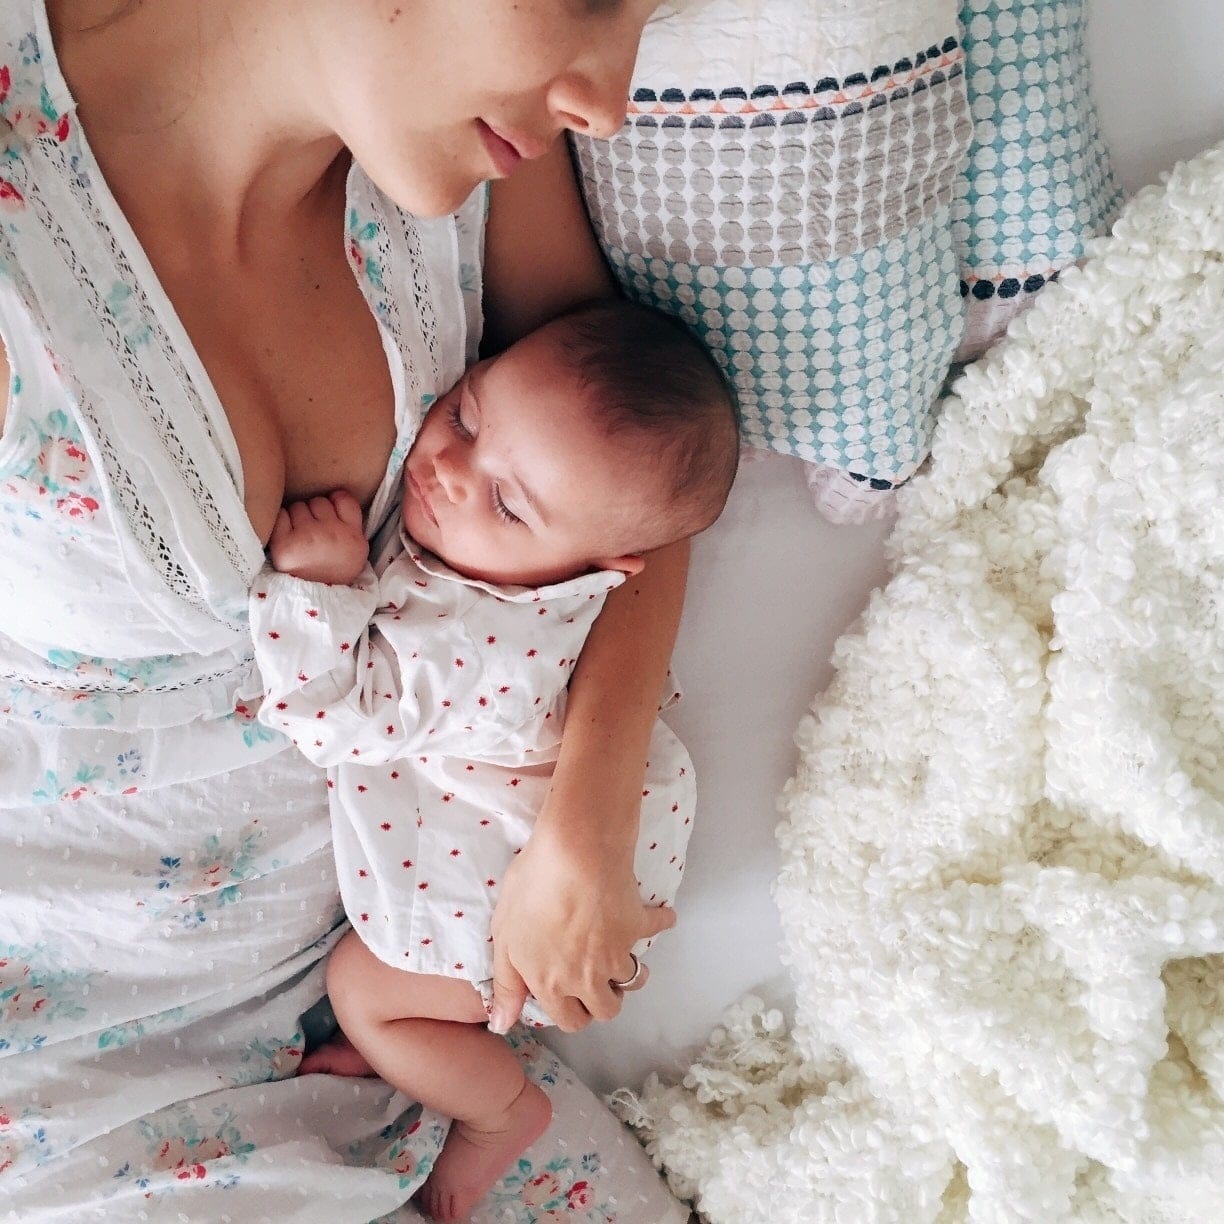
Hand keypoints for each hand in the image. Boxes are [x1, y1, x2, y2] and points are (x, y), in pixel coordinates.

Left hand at [268, 491, 367, 584]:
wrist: (313, 603)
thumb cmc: (333, 576)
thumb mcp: (356, 554)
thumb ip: (351, 528)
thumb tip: (334, 501)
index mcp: (353, 536)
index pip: (344, 499)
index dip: (334, 501)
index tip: (330, 511)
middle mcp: (332, 532)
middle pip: (319, 501)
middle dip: (314, 512)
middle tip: (313, 530)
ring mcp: (307, 536)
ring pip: (299, 507)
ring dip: (297, 517)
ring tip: (299, 535)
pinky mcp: (284, 543)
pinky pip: (281, 515)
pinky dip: (282, 522)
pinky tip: (286, 535)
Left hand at [488, 823, 675, 1032]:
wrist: (575, 852)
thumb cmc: (532, 890)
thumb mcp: (504, 937)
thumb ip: (506, 983)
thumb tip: (501, 1025)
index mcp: (553, 983)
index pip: (571, 1020)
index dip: (571, 1011)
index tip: (570, 995)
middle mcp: (588, 977)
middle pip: (607, 1009)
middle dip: (603, 999)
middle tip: (596, 979)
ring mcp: (618, 952)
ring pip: (634, 979)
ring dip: (632, 972)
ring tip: (622, 955)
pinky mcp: (638, 924)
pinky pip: (657, 928)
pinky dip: (661, 923)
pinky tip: (660, 916)